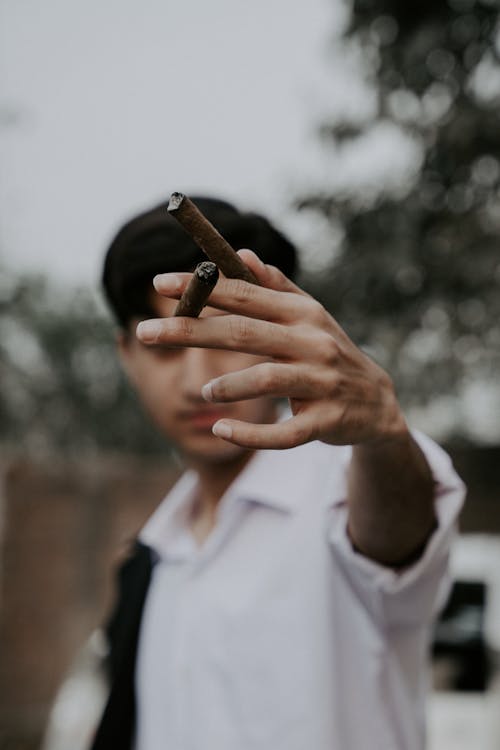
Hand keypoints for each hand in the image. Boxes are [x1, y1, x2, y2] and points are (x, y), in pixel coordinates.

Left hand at [138, 249, 407, 449]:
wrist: (378, 404)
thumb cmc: (329, 354)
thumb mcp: (309, 317)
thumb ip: (276, 288)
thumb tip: (243, 255)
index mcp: (303, 313)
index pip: (245, 293)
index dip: (201, 288)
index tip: (158, 283)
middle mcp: (313, 342)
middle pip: (244, 333)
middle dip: (190, 331)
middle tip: (145, 332)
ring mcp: (322, 382)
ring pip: (266, 379)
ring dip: (227, 385)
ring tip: (203, 392)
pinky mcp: (325, 421)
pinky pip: (284, 433)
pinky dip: (250, 435)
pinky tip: (221, 431)